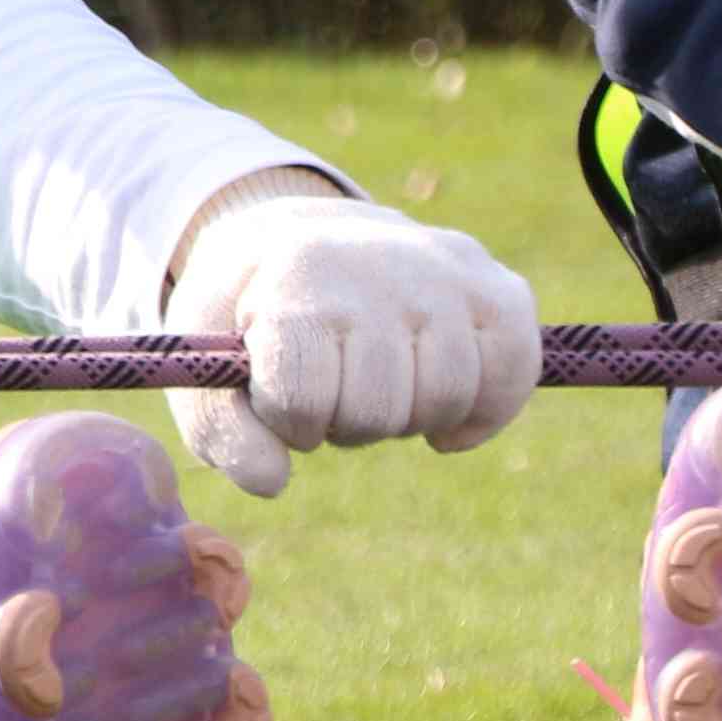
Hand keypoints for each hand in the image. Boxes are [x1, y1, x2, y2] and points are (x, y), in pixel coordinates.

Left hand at [155, 166, 541, 497]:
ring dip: (408, 417)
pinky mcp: (498, 286)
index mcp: (299, 273)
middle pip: (378, 410)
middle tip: (332, 385)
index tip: (279, 391)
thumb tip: (271, 481)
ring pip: (448, 398)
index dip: (288, 420)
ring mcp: (447, 271)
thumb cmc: (250, 317)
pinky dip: (482, 412)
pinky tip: (442, 413)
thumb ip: (221, 430)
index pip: (302, 399)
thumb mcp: (208, 364)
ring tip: (379, 383)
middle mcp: (380, 262)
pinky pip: (513, 375)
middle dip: (347, 422)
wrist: (300, 239)